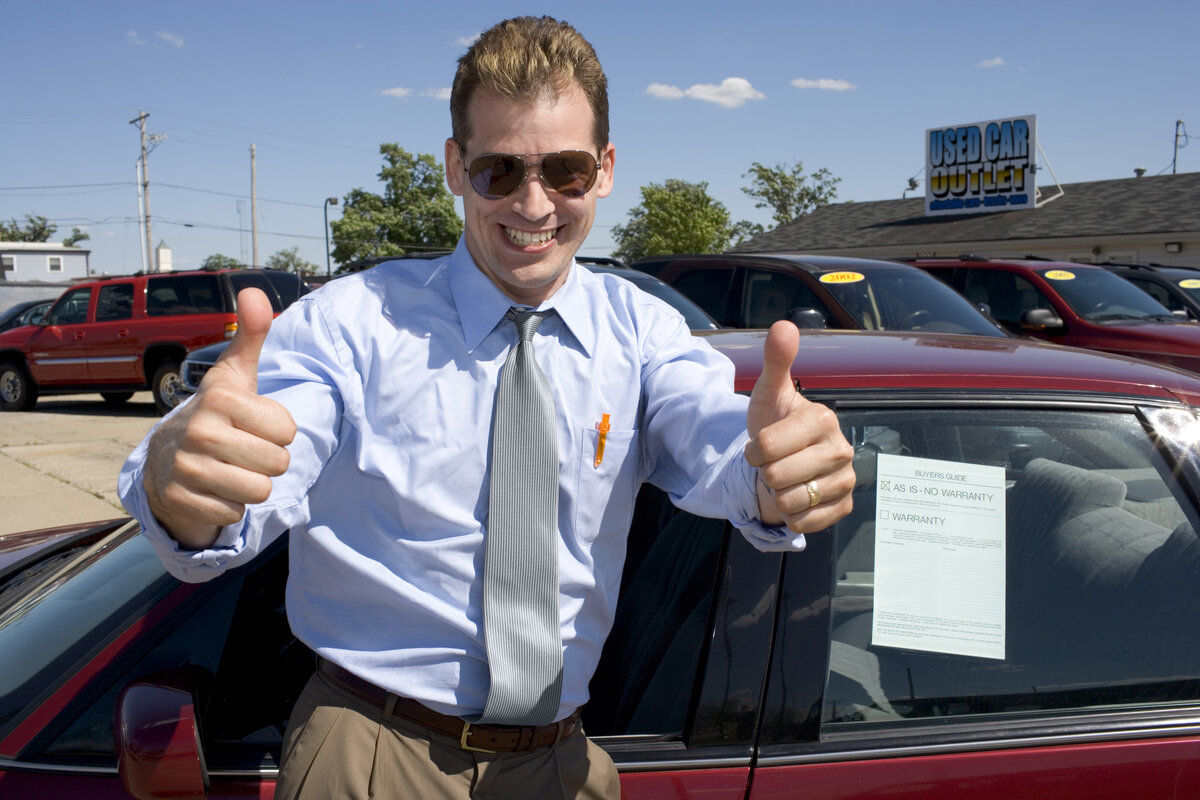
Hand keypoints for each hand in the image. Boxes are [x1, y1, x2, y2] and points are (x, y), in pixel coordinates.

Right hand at [143, 288, 296, 548]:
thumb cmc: (216, 415)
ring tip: (230, 468)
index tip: (253, 424)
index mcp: (220, 399)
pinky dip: (229, 506)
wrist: (166, 461)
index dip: (278, 432)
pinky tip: (213, 489)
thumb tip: (255, 292)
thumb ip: (250, 336)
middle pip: (277, 464)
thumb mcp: (234, 376)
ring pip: (259, 491)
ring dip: (252, 485)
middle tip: (243, 450)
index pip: (287, 431)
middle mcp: (199, 431)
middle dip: (268, 461)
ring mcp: (186, 468)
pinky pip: (235, 513)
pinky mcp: (180, 502)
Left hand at [745, 321, 854, 532]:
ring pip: (790, 502)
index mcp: (823, 419)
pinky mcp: (843, 507)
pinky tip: (795, 498)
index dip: (754, 450)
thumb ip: (776, 360)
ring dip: (776, 495)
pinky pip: (805, 523)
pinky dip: (791, 516)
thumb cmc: (776, 423)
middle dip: (765, 473)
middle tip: (773, 463)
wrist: (785, 459)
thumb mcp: (770, 392)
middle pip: (777, 477)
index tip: (759, 445)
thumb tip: (784, 325)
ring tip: (784, 479)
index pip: (768, 447)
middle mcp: (841, 449)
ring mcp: (845, 480)